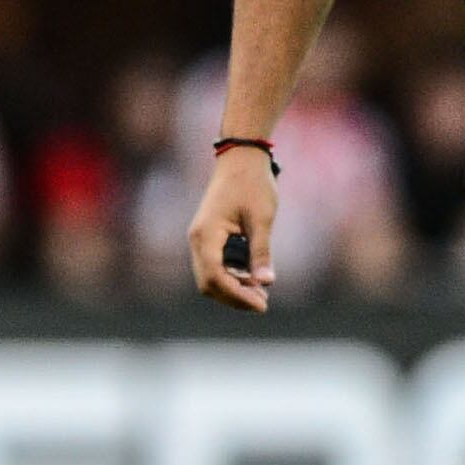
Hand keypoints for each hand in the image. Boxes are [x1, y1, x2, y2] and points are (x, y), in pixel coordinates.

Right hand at [188, 145, 278, 312]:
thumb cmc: (252, 185)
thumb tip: (267, 282)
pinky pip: (214, 266)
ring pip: (209, 277)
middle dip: (233, 297)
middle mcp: (198, 240)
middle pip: (207, 283)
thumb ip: (262, 252)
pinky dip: (231, 277)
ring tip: (261, 292)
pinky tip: (252, 278)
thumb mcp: (262, 219)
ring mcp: (201, 239)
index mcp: (206, 235)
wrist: (240, 159)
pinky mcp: (208, 238)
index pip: (214, 276)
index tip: (261, 304)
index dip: (236, 295)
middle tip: (262, 303)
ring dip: (232, 288)